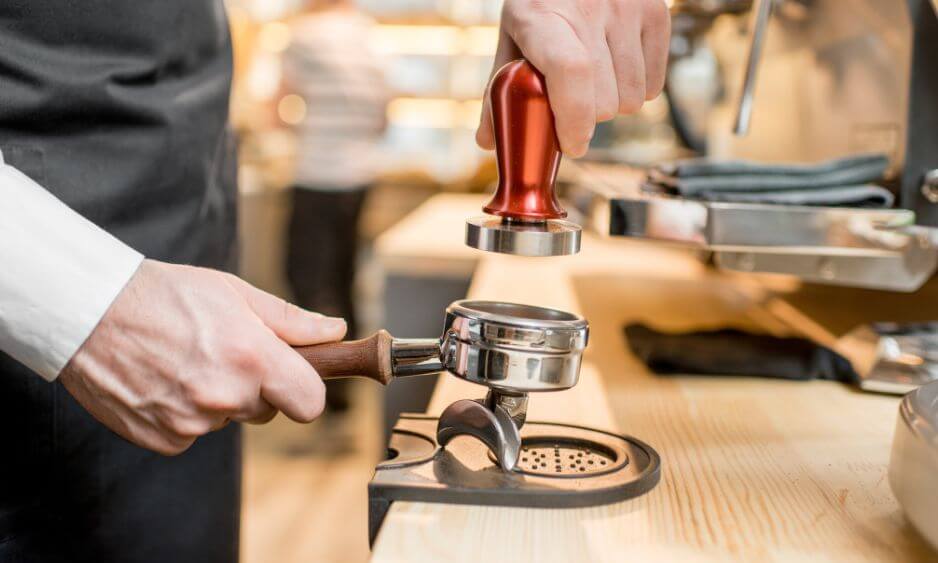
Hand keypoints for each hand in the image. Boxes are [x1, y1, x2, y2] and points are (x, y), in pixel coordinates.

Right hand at [59, 259, 345, 454]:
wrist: (90, 312)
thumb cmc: (165, 294)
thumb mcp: (234, 292)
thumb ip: (290, 320)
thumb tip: (334, 330)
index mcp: (252, 357)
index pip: (309, 402)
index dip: (305, 390)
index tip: (294, 377)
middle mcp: (225, 395)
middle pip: (267, 409)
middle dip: (255, 386)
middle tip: (222, 352)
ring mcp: (192, 422)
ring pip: (227, 419)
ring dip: (216, 398)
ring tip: (184, 359)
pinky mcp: (162, 439)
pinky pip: (192, 434)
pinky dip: (183, 413)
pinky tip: (163, 379)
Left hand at [478, 0, 670, 156]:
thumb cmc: (542, 6)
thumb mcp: (513, 35)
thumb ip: (500, 89)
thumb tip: (488, 143)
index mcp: (542, 15)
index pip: (571, 72)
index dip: (574, 120)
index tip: (571, 145)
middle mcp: (589, 8)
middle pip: (605, 102)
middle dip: (588, 117)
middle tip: (573, 101)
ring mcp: (628, 8)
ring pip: (633, 100)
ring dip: (614, 104)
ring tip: (595, 81)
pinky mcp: (656, 13)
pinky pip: (656, 87)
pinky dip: (638, 90)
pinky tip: (618, 69)